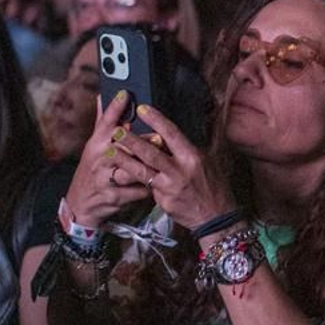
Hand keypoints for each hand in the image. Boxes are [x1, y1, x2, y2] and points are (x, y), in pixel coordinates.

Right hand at [64, 92, 152, 227]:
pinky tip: (156, 186)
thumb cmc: (92, 171)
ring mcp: (104, 178)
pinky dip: (148, 188)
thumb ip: (102, 123)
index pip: (105, 122)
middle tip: (159, 138)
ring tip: (162, 165)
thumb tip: (102, 96)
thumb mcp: (94, 146)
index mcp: (96, 144)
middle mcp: (99, 158)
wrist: (80, 204)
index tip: (125, 94)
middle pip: (122, 146)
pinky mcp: (113, 196)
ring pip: (131, 169)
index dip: (115, 108)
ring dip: (148, 168)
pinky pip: (137, 190)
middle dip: (142, 142)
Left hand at [113, 104, 235, 229]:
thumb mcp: (208, 162)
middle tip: (115, 130)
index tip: (142, 108)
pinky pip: (146, 187)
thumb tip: (174, 136)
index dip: (156, 120)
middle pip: (151, 152)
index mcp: (192, 156)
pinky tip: (120, 175)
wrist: (216, 216)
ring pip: (142, 171)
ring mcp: (170, 186)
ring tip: (109, 151)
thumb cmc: (213, 186)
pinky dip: (133, 180)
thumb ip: (189, 150)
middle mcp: (180, 170)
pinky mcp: (163, 200)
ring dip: (124, 160)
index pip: (172, 133)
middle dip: (131, 140)